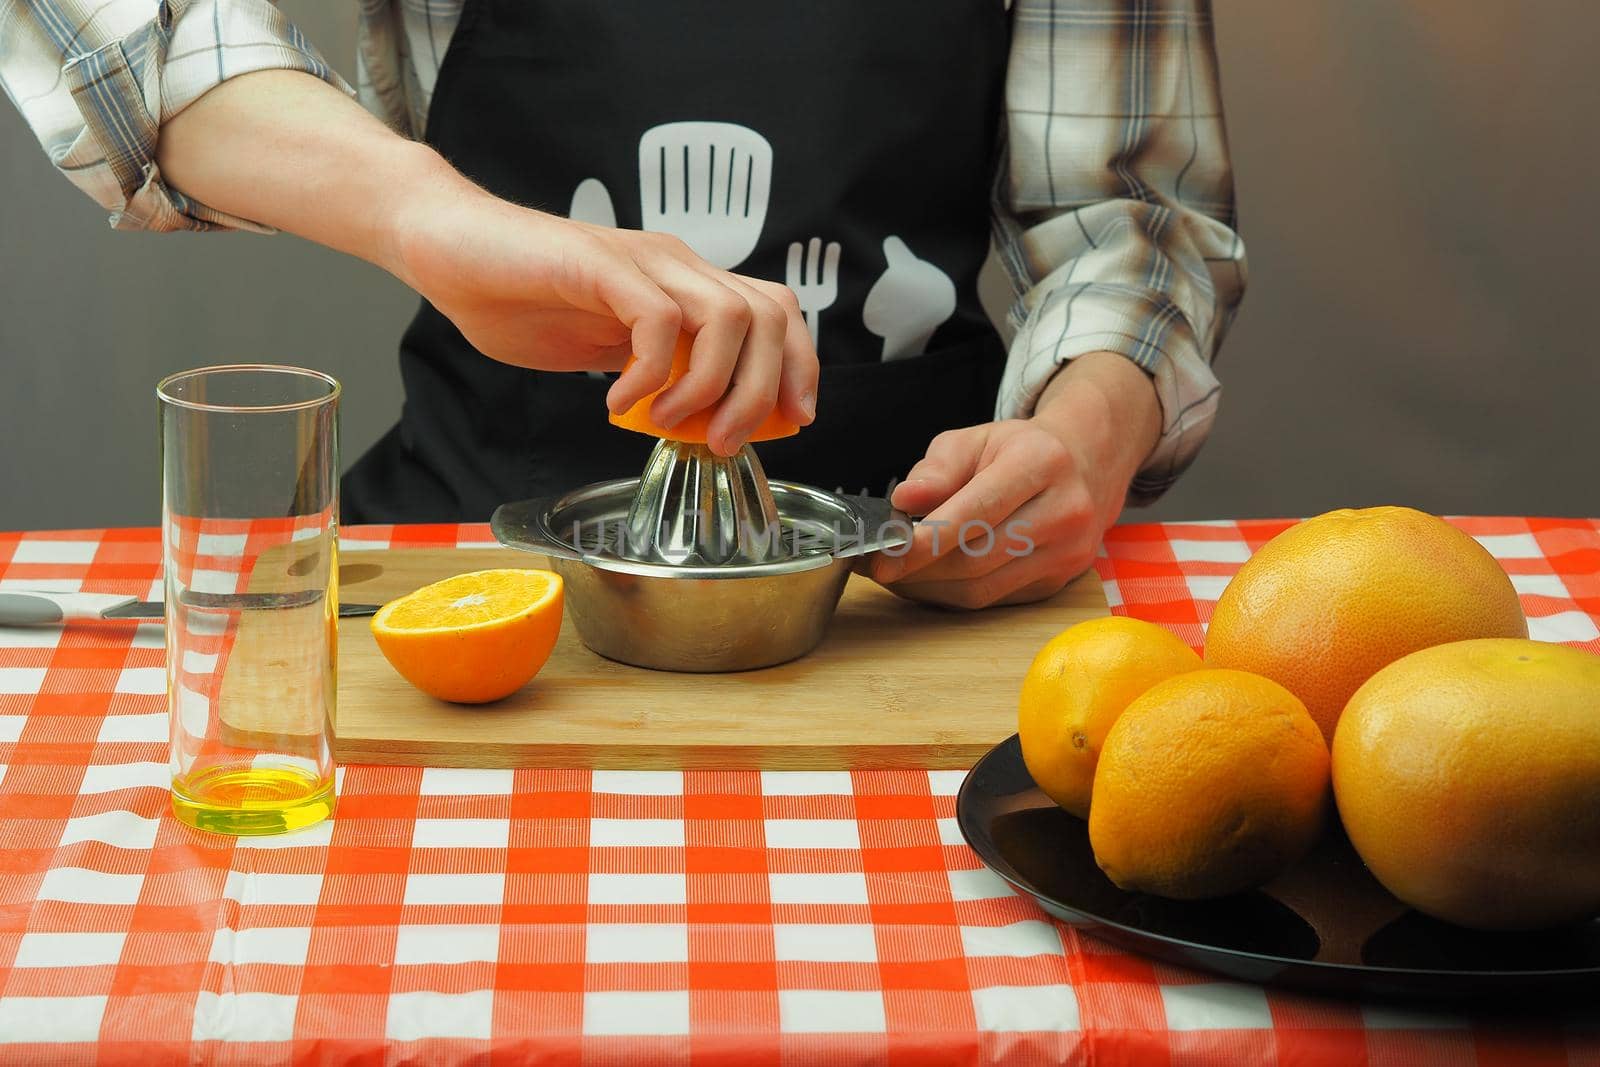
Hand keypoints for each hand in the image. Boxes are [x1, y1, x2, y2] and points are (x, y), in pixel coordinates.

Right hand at [154, 72, 815, 456]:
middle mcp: (675, 265)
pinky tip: (616, 400)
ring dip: (709, 387)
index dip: (798, 367)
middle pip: (767, 317)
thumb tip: (702, 422)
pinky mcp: (598, 266)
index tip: (792, 421)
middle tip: (723, 440)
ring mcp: (639, 261)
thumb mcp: (607, 350)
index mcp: (685, 283)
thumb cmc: (520, 297)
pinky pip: (657, 320)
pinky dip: (650, 373)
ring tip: (669, 424)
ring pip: (726, 317)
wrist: (448, 247)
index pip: (777, 311)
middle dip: (761, 392)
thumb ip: (657, 374)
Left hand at [865, 351, 1161, 608]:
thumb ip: (938, 468)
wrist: (1088, 463)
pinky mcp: (1059, 581)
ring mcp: (1067, 553)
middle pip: (976, 559)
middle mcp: (1064, 511)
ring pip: (982, 589)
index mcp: (1042, 463)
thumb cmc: (1020, 450)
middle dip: (917, 570)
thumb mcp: (976, 439)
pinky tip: (927, 580)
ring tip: (894, 574)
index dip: (924, 541)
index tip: (882, 555)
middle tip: (876, 566)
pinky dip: (951, 595)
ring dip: (928, 588)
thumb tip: (904, 499)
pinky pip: (993, 600)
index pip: (976, 512)